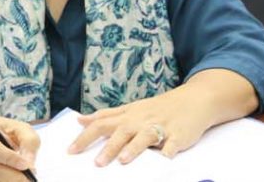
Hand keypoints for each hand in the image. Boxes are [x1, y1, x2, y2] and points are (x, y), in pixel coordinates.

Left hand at [71, 89, 210, 165]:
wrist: (193, 100)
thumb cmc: (158, 108)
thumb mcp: (130, 109)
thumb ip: (106, 115)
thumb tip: (80, 120)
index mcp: (128, 115)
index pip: (101, 123)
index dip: (85, 136)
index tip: (70, 150)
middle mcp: (141, 120)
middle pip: (120, 131)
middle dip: (107, 147)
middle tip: (96, 163)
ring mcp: (161, 126)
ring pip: (144, 136)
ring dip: (134, 148)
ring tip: (123, 161)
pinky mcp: (179, 134)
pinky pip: (173, 143)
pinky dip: (168, 150)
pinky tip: (164, 159)